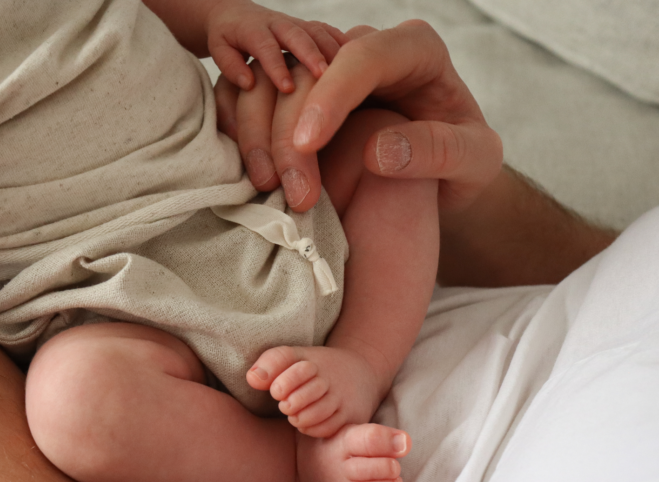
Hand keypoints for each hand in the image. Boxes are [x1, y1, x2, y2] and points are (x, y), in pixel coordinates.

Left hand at [204, 0, 347, 93]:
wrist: (237, 15)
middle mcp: (278, 23)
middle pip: (298, 35)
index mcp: (253, 29)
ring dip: (333, 50)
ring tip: (348, 73)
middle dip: (312, 54)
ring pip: (318, 31)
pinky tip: (358, 63)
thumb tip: (248, 83)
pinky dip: (343, 45)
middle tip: (325, 76)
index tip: (287, 88)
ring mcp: (297, 24)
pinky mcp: (310, 27)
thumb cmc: (227, 39)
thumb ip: (230, 65)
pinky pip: (329, 31)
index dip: (276, 67)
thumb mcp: (220, 49)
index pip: (265, 47)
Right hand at [216, 20, 502, 215]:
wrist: (441, 182)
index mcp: (413, 50)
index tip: (307, 145)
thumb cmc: (464, 167)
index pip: (362, 58)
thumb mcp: (477, 161)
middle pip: (307, 74)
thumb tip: (377, 152)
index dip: (328, 97)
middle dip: (289, 133)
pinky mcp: (298, 100)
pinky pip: (254, 99)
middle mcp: (362, 52)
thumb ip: (438, 151)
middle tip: (293, 194)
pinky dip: (242, 131)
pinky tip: (248, 172)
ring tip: (266, 189)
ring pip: (270, 83)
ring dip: (258, 135)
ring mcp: (324, 74)